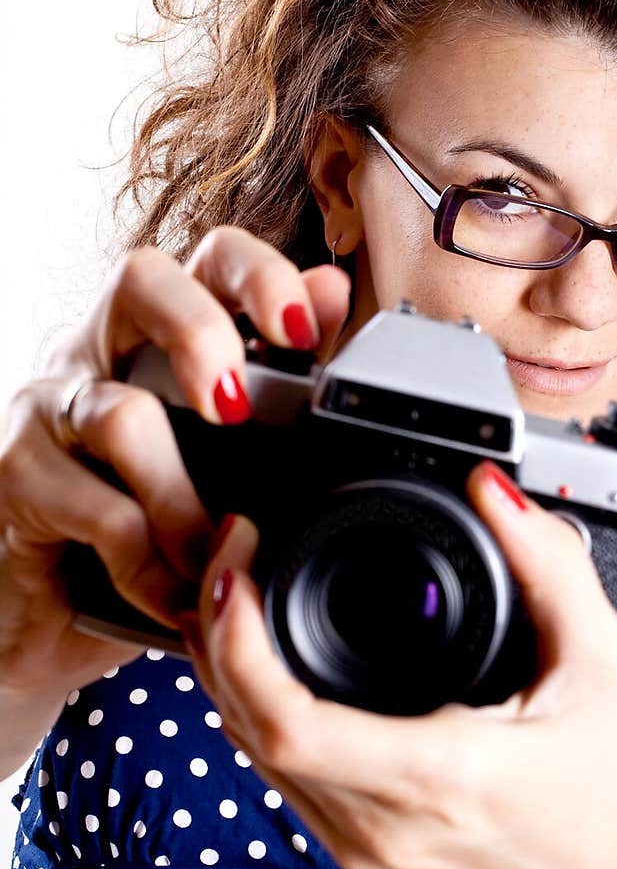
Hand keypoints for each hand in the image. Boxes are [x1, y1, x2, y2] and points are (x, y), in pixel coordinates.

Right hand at [0, 226, 348, 723]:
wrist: (49, 611)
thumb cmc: (145, 521)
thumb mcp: (221, 455)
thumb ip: (275, 376)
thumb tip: (332, 291)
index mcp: (158, 334)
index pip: (209, 258)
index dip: (260, 275)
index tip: (303, 328)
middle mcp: (98, 351)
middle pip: (142, 278)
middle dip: (203, 333)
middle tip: (235, 409)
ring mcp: (49, 406)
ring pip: (123, 413)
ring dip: (184, 501)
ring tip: (213, 556)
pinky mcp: (15, 474)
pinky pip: (100, 511)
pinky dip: (149, 565)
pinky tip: (171, 597)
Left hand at [181, 461, 616, 868]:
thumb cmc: (609, 775)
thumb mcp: (597, 657)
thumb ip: (548, 563)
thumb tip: (493, 491)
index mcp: (442, 776)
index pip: (292, 722)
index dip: (239, 644)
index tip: (239, 569)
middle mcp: (387, 825)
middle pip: (249, 732)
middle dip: (217, 637)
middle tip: (228, 558)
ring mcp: (364, 849)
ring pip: (251, 759)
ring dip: (223, 673)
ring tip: (225, 592)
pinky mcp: (358, 853)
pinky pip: (276, 778)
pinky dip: (250, 712)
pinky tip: (250, 662)